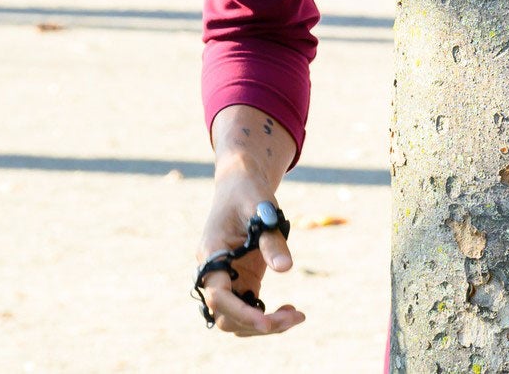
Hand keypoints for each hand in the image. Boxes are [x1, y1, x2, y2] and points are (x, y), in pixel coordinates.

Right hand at [198, 106, 300, 335]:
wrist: (242, 183)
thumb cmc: (249, 192)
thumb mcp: (262, 208)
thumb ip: (271, 239)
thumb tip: (286, 268)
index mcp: (211, 255)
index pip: (218, 296)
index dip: (241, 312)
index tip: (267, 321)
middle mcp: (213, 273)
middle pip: (226, 316)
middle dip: (257, 323)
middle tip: (295, 317)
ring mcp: (226, 280)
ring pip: (235, 319)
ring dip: (263, 325)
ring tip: (297, 316)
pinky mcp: (241, 281)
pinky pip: (249, 309)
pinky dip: (267, 316)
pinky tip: (291, 311)